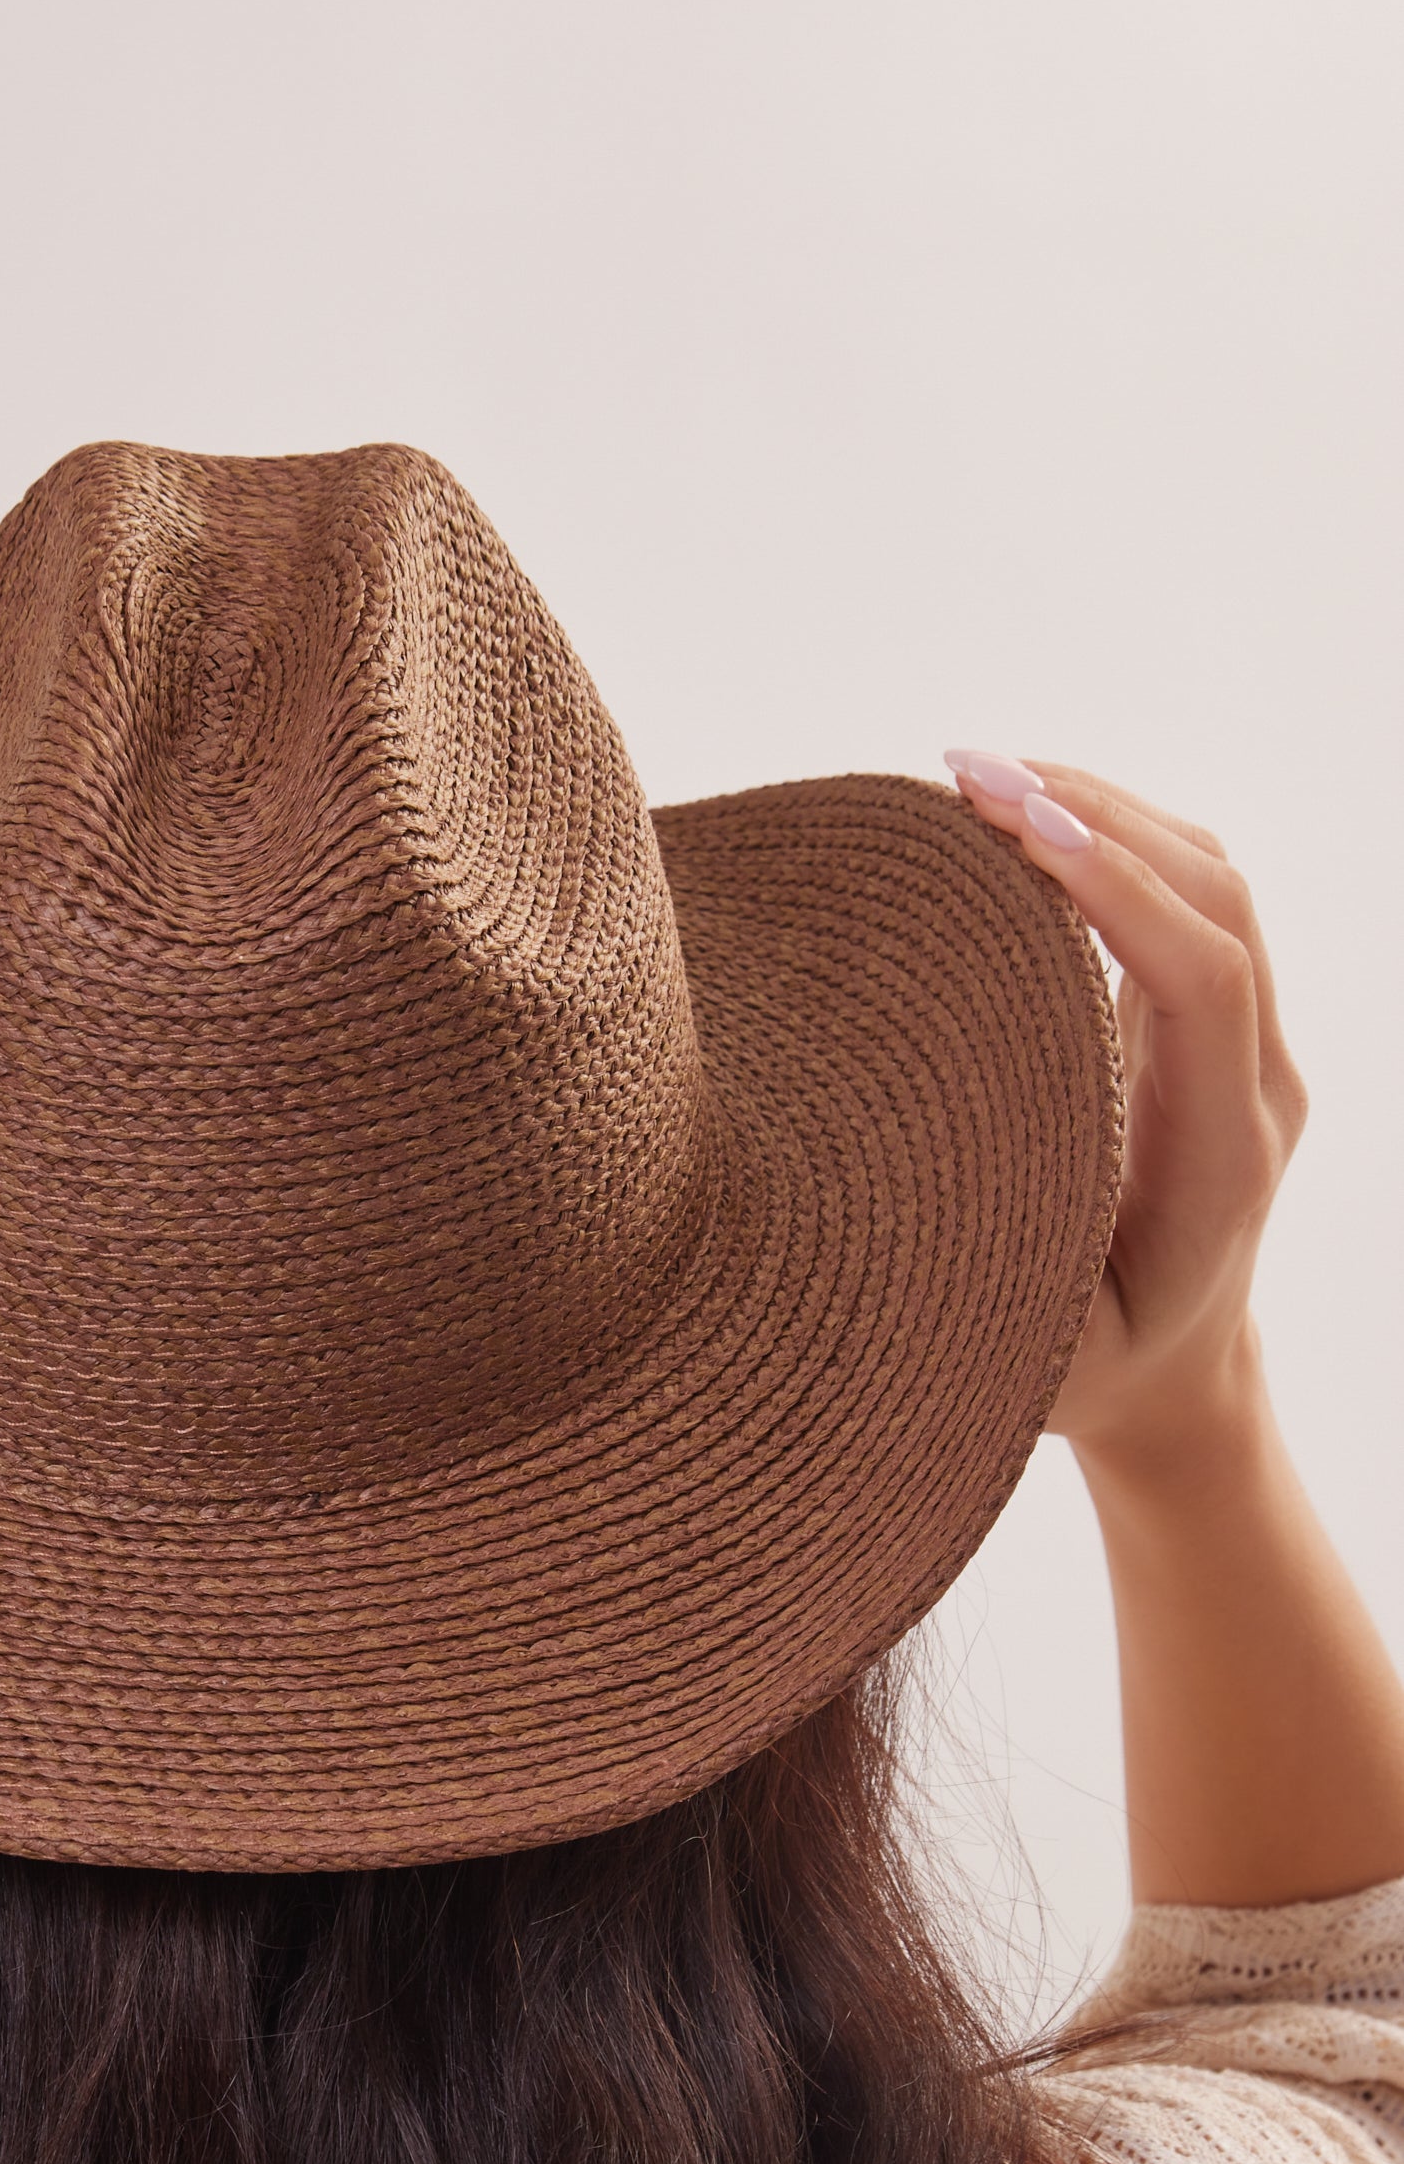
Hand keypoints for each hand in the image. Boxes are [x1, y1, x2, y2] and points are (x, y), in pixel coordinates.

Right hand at [944, 751, 1307, 1482]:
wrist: (1181, 1389)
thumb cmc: (1097, 1379)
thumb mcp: (1047, 1355)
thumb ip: (1003, 1269)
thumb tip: (905, 1174)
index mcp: (1226, 1152)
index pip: (1203, 974)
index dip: (1116, 886)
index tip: (1013, 825)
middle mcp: (1257, 1081)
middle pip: (1216, 896)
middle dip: (1099, 814)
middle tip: (968, 774)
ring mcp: (1245, 1046)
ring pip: (1207, 881)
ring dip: (1101, 810)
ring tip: (979, 778)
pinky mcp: (1205, 1028)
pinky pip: (1180, 903)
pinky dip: (1104, 843)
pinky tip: (1016, 825)